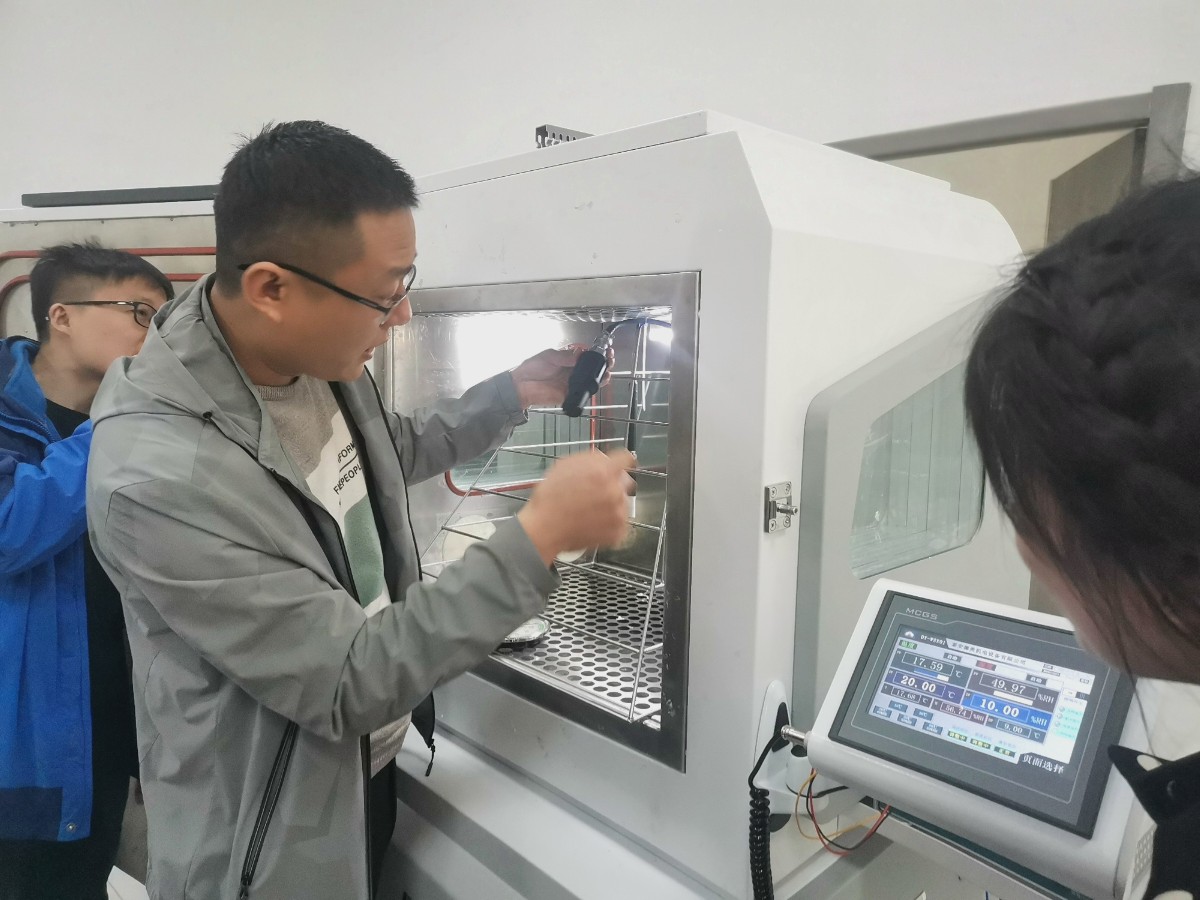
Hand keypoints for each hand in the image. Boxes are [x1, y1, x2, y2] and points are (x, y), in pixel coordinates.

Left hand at [509, 344, 614, 409]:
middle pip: (593, 368)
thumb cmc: (531, 369)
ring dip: (602, 375)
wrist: (521, 385)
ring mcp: (572, 383)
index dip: (597, 353)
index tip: (604, 349)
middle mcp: (572, 371)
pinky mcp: (570, 394)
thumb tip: (581, 354)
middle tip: (609, 358)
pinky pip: (584, 391)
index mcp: (568, 360)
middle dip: (604, 363)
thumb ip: (566, 356)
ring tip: (607, 369)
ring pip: (593, 380)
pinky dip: (592, 387)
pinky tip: (597, 381)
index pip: (587, 356)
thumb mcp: (549, 356)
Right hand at [518, 450, 635, 566]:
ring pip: (623, 503)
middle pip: (625, 482)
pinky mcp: (618, 531)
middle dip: (614, 485)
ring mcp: (619, 513)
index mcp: (604, 471)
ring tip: (590, 511)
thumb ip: (592, 460)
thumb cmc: (550, 497)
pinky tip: (593, 522)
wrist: (545, 528)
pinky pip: (620, 523)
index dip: (620, 461)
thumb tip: (606, 460)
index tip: (618, 466)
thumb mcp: (566, 465)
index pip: (626, 459)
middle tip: (596, 493)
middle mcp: (615, 491)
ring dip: (612, 505)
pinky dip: (610, 523)